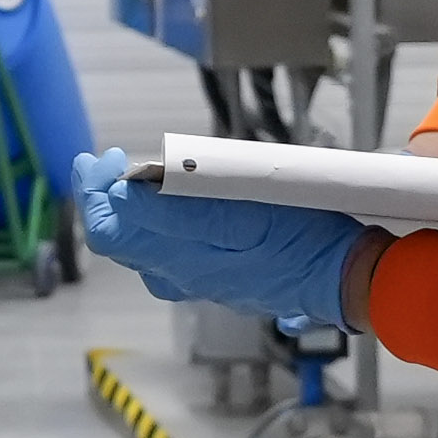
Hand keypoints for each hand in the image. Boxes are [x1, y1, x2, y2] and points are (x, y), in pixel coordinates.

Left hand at [72, 149, 366, 323]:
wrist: (343, 278)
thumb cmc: (299, 240)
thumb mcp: (239, 215)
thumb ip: (176, 209)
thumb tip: (123, 195)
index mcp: (178, 261)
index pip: (106, 234)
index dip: (93, 194)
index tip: (102, 159)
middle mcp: (180, 275)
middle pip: (119, 239)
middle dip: (103, 196)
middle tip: (104, 160)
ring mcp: (199, 278)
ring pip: (142, 245)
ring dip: (128, 207)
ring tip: (130, 174)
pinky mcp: (218, 274)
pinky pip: (169, 250)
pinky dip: (155, 220)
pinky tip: (168, 201)